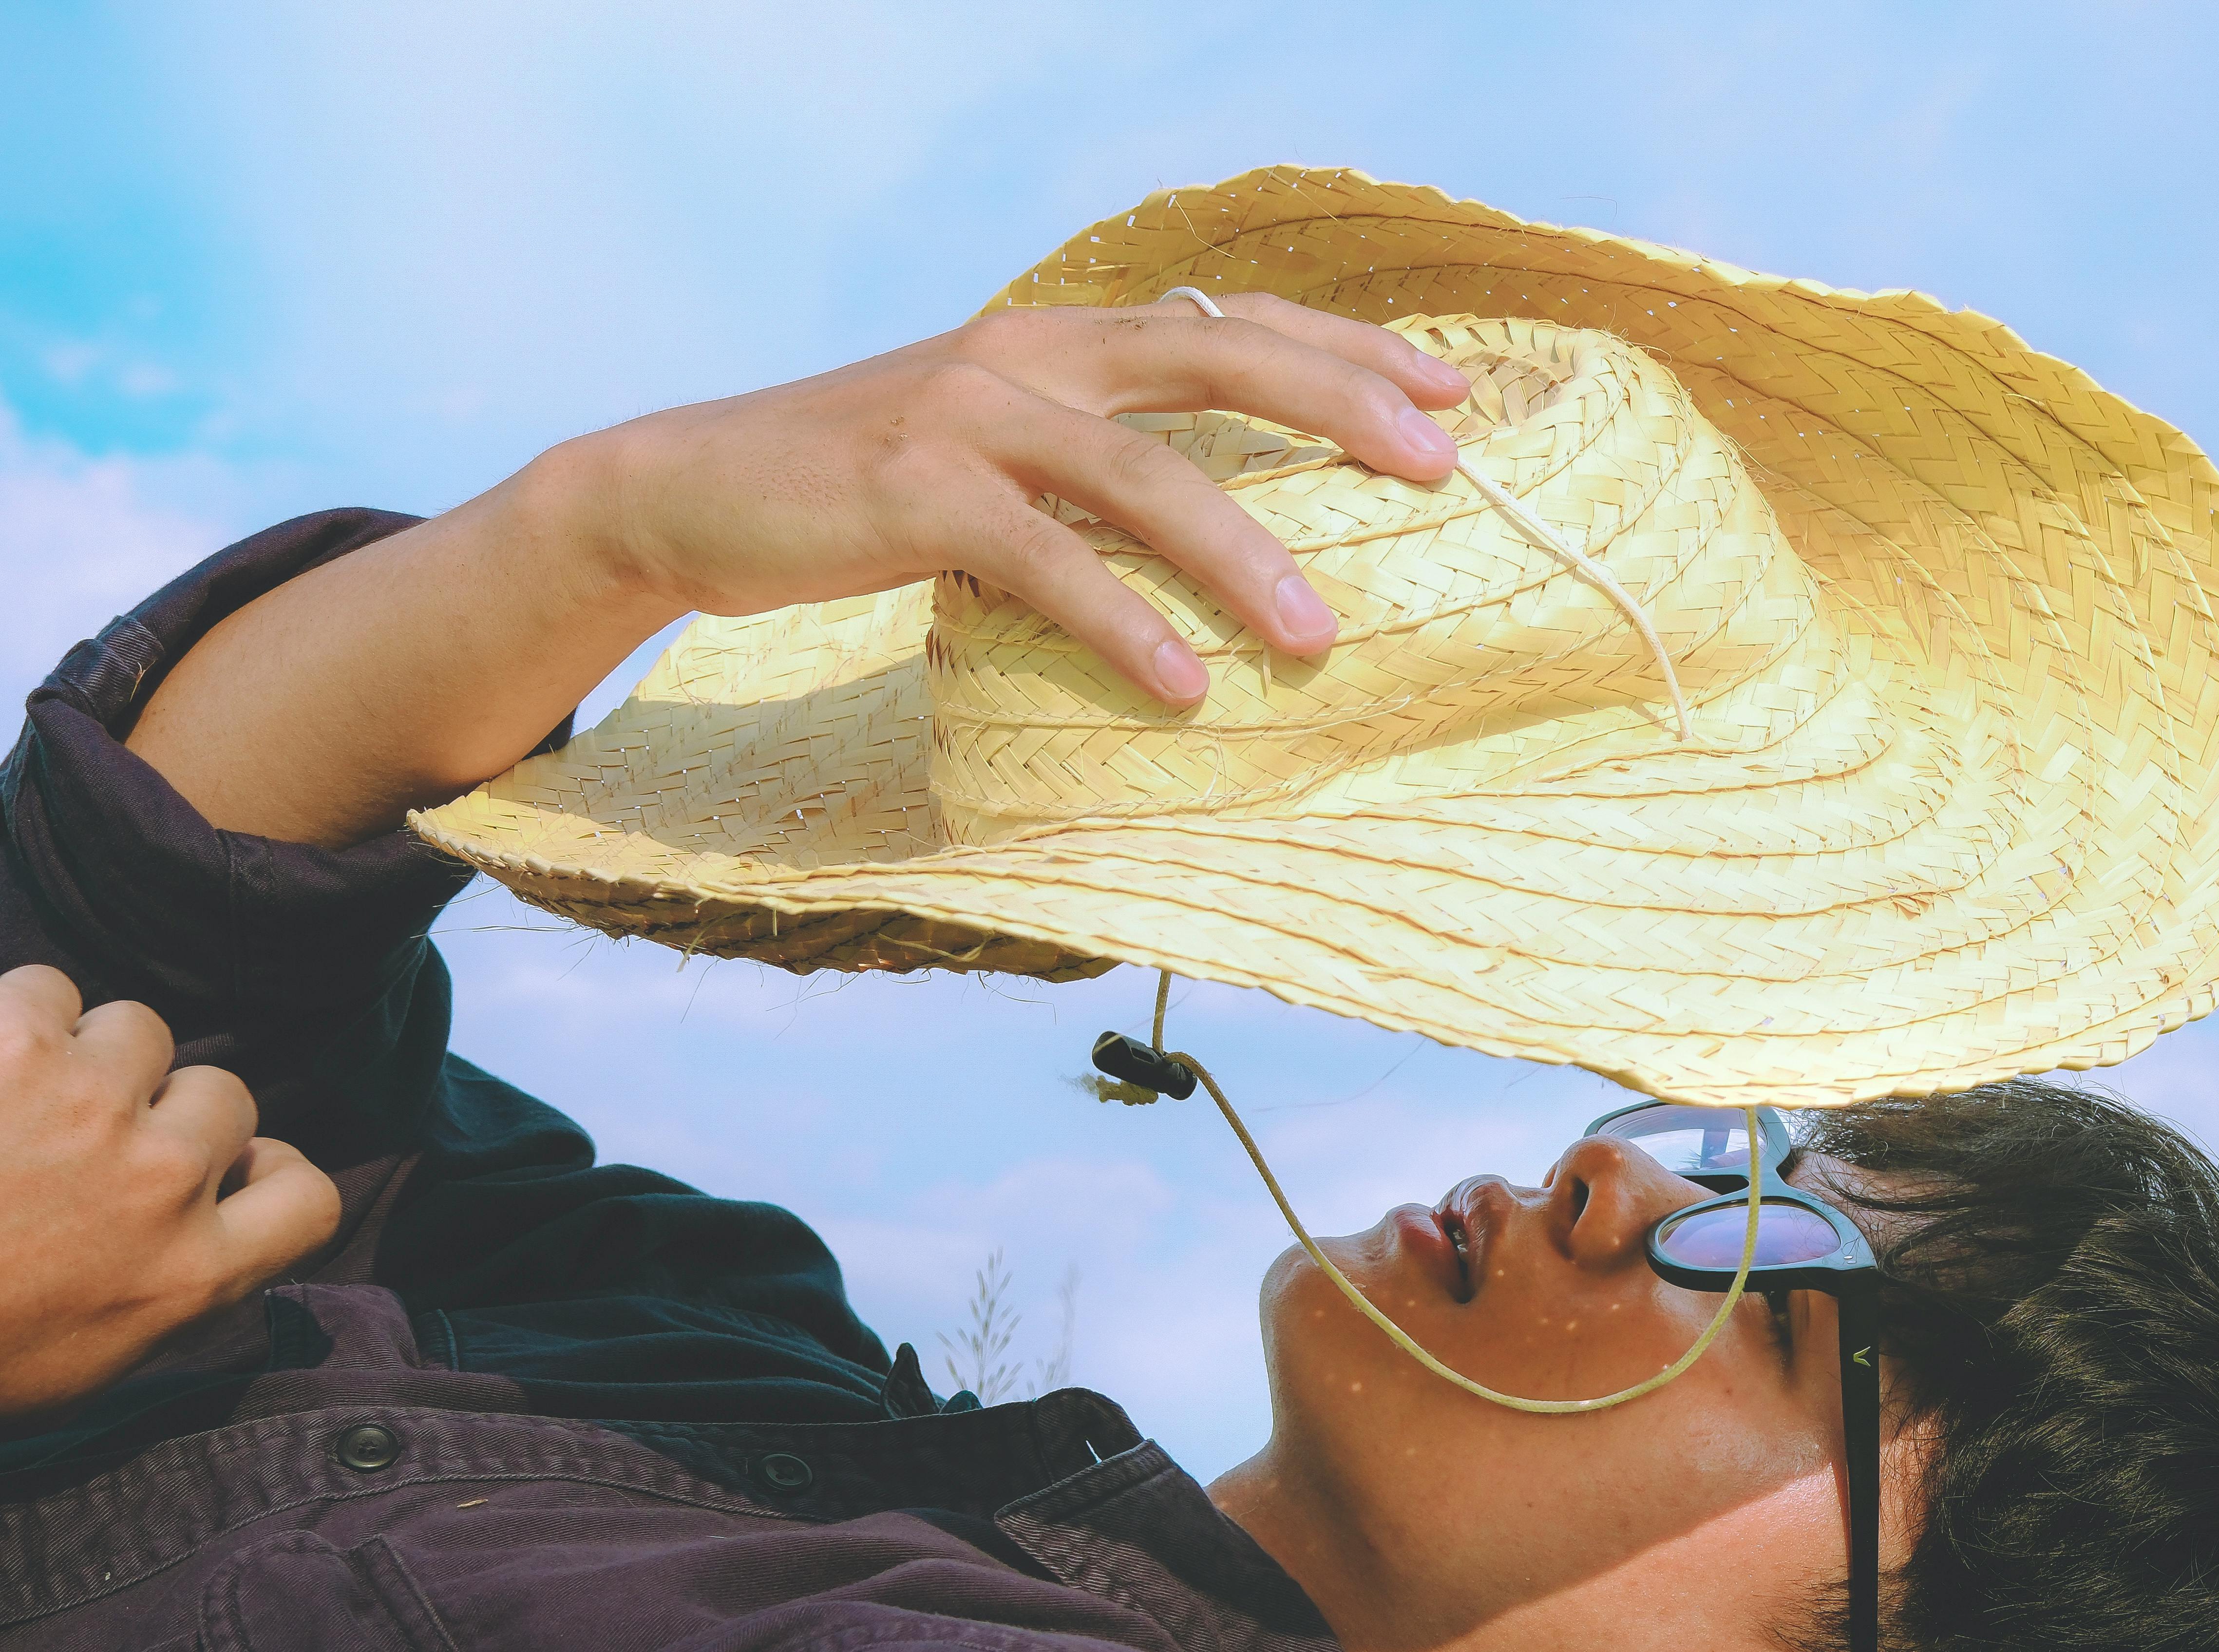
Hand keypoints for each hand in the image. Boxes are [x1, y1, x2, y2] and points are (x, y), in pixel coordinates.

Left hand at [0, 965, 339, 1419]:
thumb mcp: (90, 1365)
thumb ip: (167, 1294)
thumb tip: (205, 1240)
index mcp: (191, 1271)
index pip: (307, 1194)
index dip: (265, 1172)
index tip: (222, 1175)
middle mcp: (163, 1180)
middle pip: (223, 1096)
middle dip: (163, 1108)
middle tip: (83, 1139)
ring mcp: (92, 1106)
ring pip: (140, 1031)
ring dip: (91, 1054)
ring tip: (20, 1092)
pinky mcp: (15, 1047)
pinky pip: (50, 988)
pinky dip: (18, 1013)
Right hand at [593, 293, 1471, 696]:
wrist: (691, 491)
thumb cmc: (866, 488)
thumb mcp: (999, 450)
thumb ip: (1096, 459)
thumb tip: (1222, 524)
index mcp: (1061, 339)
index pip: (1231, 323)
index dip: (1347, 348)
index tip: (1452, 390)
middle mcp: (1029, 353)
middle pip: (1216, 358)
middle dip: (1341, 406)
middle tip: (1441, 466)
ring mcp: (970, 417)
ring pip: (1143, 475)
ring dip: (1242, 557)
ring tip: (1321, 639)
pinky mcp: (916, 493)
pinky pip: (1047, 559)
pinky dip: (1124, 623)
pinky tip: (1186, 686)